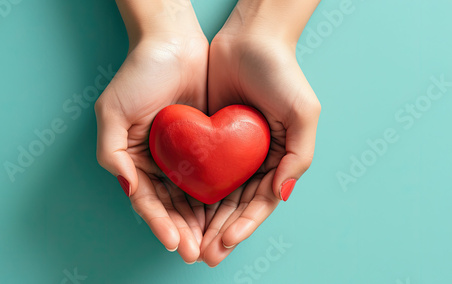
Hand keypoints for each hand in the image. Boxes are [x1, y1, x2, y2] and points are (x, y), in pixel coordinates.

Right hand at [95, 28, 208, 261]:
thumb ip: (111, 152)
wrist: (174, 43)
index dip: (158, 222)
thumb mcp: (112, 111)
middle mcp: (157, 161)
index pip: (146, 199)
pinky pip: (211, 177)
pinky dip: (215, 198)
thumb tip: (127, 187)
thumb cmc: (140, 73)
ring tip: (212, 245)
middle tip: (198, 253)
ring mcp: (182, 155)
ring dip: (200, 223)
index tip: (174, 242)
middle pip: (170, 205)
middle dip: (183, 231)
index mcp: (133, 158)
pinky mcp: (206, 145)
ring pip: (191, 197)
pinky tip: (224, 215)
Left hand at [201, 11, 320, 265]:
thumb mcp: (303, 114)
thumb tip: (281, 194)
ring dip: (204, 220)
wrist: (248, 39)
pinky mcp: (209, 137)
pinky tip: (180, 209)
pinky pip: (199, 170)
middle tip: (203, 254)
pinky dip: (192, 192)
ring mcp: (230, 150)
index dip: (244, 225)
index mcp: (279, 158)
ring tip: (189, 242)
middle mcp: (254, 159)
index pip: (260, 202)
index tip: (224, 243)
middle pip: (236, 204)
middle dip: (220, 231)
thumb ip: (299, 156)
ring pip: (216, 193)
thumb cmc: (281, 74)